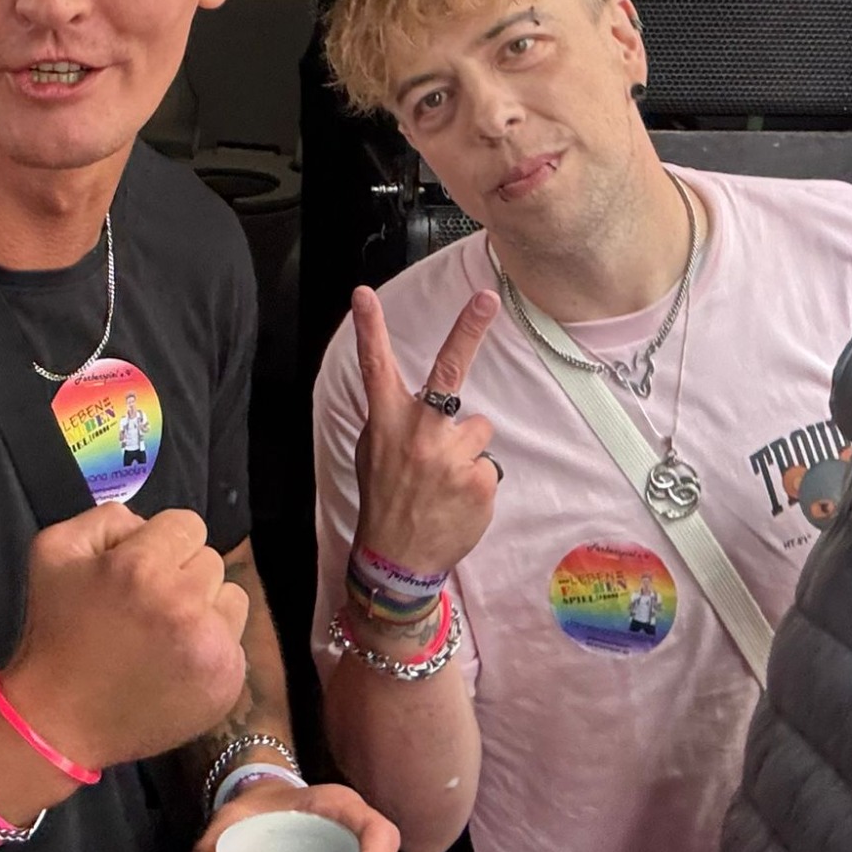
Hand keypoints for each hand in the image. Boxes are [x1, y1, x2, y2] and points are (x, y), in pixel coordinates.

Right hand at [0, 504, 248, 774]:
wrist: (60, 720)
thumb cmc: (54, 631)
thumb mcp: (53, 550)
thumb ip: (106, 517)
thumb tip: (147, 524)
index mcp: (142, 567)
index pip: (188, 524)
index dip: (160, 543)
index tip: (137, 569)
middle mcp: (185, 603)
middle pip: (210, 559)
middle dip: (180, 574)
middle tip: (145, 606)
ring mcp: (211, 647)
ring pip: (231, 597)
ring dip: (204, 607)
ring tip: (165, 633)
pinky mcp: (226, 681)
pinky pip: (235, 641)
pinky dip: (209, 647)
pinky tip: (174, 663)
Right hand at [349, 286, 500, 579]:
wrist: (398, 558)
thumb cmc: (385, 498)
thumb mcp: (372, 452)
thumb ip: (394, 420)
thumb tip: (418, 399)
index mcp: (386, 422)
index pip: (375, 366)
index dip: (369, 327)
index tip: (363, 293)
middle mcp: (418, 432)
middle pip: (448, 371)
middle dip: (469, 328)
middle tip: (487, 297)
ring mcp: (451, 456)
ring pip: (478, 431)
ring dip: (467, 450)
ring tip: (445, 480)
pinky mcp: (479, 480)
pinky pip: (488, 466)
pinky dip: (476, 481)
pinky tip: (456, 499)